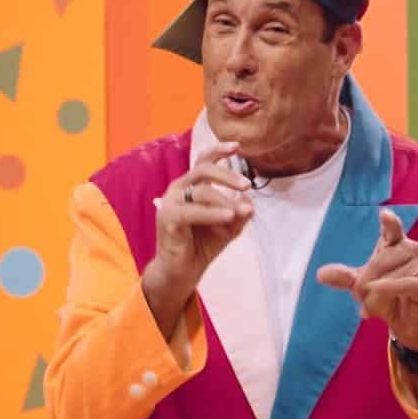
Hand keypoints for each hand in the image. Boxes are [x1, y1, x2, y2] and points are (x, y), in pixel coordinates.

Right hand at [147, 141, 253, 295]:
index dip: (219, 150)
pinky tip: (228, 217)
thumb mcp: (228, 227)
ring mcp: (170, 202)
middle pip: (203, 169)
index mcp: (190, 186)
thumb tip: (250, 201)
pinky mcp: (167, 218)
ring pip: (202, 191)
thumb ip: (239, 213)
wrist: (182, 272)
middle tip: (247, 185)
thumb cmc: (201, 246)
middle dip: (227, 175)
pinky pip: (193, 211)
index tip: (237, 146)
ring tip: (242, 212)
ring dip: (225, 200)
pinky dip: (212, 213)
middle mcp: (178, 189)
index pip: (203, 160)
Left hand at [316, 209, 417, 350]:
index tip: (384, 214)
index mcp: (394, 243)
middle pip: (382, 259)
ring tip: (372, 303)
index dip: (390, 222)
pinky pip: (407, 284)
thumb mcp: (360, 286)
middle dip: (366, 280)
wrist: (404, 321)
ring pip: (391, 275)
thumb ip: (344, 278)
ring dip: (376, 292)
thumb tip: (320, 274)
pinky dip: (389, 288)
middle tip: (359, 295)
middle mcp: (411, 250)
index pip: (392, 229)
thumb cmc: (384, 296)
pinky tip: (375, 290)